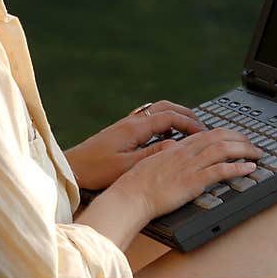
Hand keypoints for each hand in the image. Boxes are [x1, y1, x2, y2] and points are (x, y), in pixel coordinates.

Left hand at [64, 100, 206, 189]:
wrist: (72, 167)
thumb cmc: (96, 170)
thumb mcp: (127, 166)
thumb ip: (153, 154)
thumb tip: (176, 145)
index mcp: (135, 128)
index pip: (170, 117)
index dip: (190, 123)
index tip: (204, 132)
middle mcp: (131, 121)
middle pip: (165, 107)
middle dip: (186, 114)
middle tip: (202, 125)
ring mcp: (126, 124)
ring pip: (157, 111)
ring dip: (175, 116)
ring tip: (189, 128)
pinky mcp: (122, 130)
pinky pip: (148, 119)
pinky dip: (163, 122)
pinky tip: (166, 136)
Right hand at [106, 127, 263, 223]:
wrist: (131, 195)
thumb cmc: (137, 183)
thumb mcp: (153, 161)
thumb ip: (167, 154)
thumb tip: (174, 149)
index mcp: (177, 147)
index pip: (207, 133)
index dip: (226, 133)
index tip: (236, 138)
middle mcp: (186, 153)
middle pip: (219, 136)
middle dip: (240, 138)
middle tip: (252, 144)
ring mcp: (190, 166)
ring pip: (224, 149)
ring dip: (245, 150)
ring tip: (257, 153)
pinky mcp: (193, 182)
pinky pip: (221, 170)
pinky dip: (238, 168)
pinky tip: (248, 168)